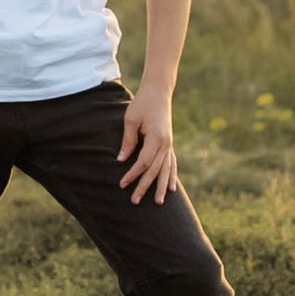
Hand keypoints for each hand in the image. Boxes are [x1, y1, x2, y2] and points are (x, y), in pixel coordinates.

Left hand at [117, 85, 178, 204]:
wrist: (158, 92)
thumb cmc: (142, 104)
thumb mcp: (130, 120)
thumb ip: (128, 141)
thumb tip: (122, 160)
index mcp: (156, 137)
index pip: (144, 162)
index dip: (133, 174)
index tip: (122, 184)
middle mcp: (166, 143)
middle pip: (155, 170)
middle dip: (145, 187)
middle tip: (135, 201)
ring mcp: (170, 144)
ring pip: (166, 170)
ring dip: (162, 187)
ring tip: (159, 202)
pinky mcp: (169, 144)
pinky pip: (172, 164)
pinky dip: (172, 176)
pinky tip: (173, 188)